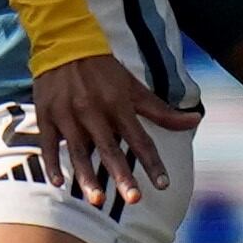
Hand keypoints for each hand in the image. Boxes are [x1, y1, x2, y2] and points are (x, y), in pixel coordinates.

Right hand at [31, 53, 201, 207]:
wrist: (64, 42)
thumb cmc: (105, 70)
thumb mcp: (134, 87)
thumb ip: (162, 111)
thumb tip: (196, 121)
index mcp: (118, 105)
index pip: (140, 139)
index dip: (152, 163)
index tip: (163, 185)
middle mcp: (94, 111)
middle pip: (110, 149)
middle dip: (122, 175)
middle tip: (135, 200)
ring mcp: (68, 115)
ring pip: (78, 151)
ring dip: (87, 177)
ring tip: (97, 200)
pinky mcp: (46, 116)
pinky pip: (48, 144)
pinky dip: (52, 164)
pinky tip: (59, 183)